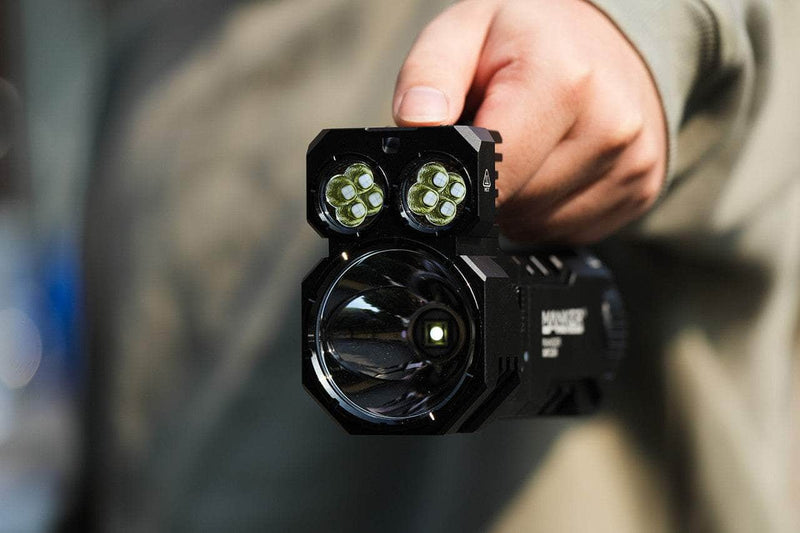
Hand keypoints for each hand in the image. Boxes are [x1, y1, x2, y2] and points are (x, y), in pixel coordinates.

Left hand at [393, 0, 666, 242]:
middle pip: (513, 205)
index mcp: (563, 83)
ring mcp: (632, 166)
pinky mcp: (642, 191)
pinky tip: (550, 163)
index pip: (493, 175)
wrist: (614, 36)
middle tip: (493, 134)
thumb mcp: (467, 28)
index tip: (452, 163)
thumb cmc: (533, 33)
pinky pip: (565, 229)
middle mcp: (610, 129)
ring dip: (515, 199)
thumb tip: (415, 121)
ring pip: (536, 224)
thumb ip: (429, 73)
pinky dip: (546, 207)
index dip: (459, 181)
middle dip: (487, 183)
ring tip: (524, 145)